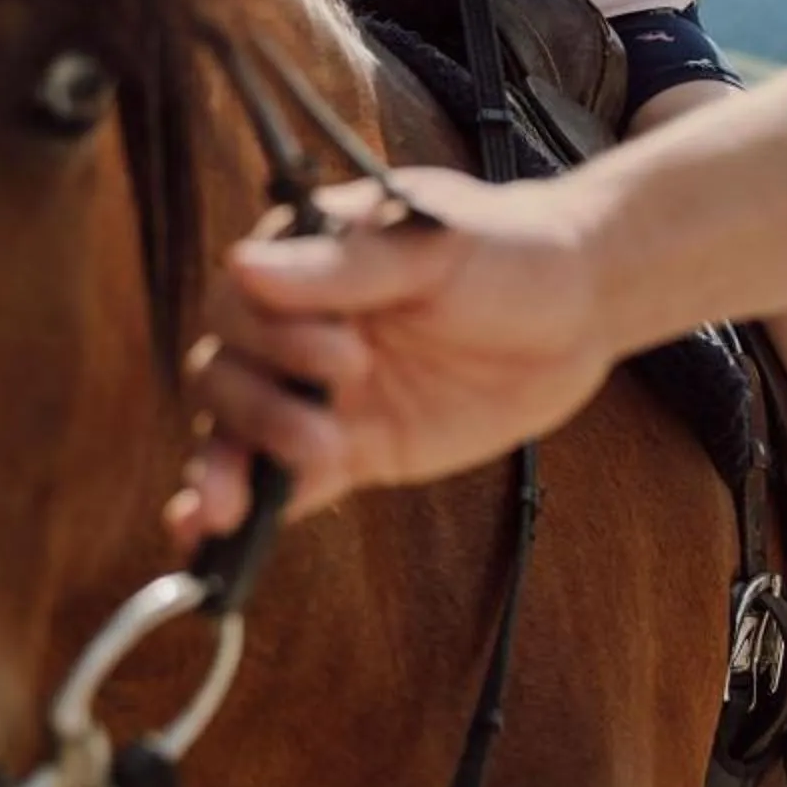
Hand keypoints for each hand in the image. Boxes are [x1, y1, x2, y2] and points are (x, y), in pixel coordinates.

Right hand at [166, 169, 616, 537]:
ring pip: (236, 434)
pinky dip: (248, 512)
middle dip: (255, 410)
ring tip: (232, 509)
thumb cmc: (505, 249)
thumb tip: (243, 266)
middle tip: (324, 432)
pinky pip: (281, 485)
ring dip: (225, 470)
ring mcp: (316, 395)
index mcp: (302, 262)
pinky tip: (208, 541)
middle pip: (224, 375)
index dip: (271, 337)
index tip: (347, 353)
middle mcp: (294, 329)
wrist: (578, 306)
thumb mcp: (434, 245)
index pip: (237, 303)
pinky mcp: (347, 452)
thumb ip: (345, 266)